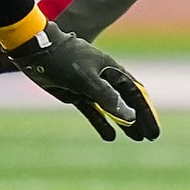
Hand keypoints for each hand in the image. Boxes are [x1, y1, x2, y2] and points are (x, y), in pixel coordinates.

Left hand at [5, 23, 159, 141]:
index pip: (136, 94)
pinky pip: (93, 111)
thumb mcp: (87, 78)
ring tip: (137, 138)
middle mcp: (104, 78)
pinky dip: (101, 123)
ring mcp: (90, 87)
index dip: (146, 112)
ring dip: (124, 123)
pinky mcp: (75, 93)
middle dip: (139, 119)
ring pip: (112, 108)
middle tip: (149, 137)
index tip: (153, 130)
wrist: (36, 51)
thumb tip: (129, 116)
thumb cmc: (64, 59)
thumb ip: (107, 97)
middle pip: (127, 102)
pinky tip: (110, 136)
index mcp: (112, 70)